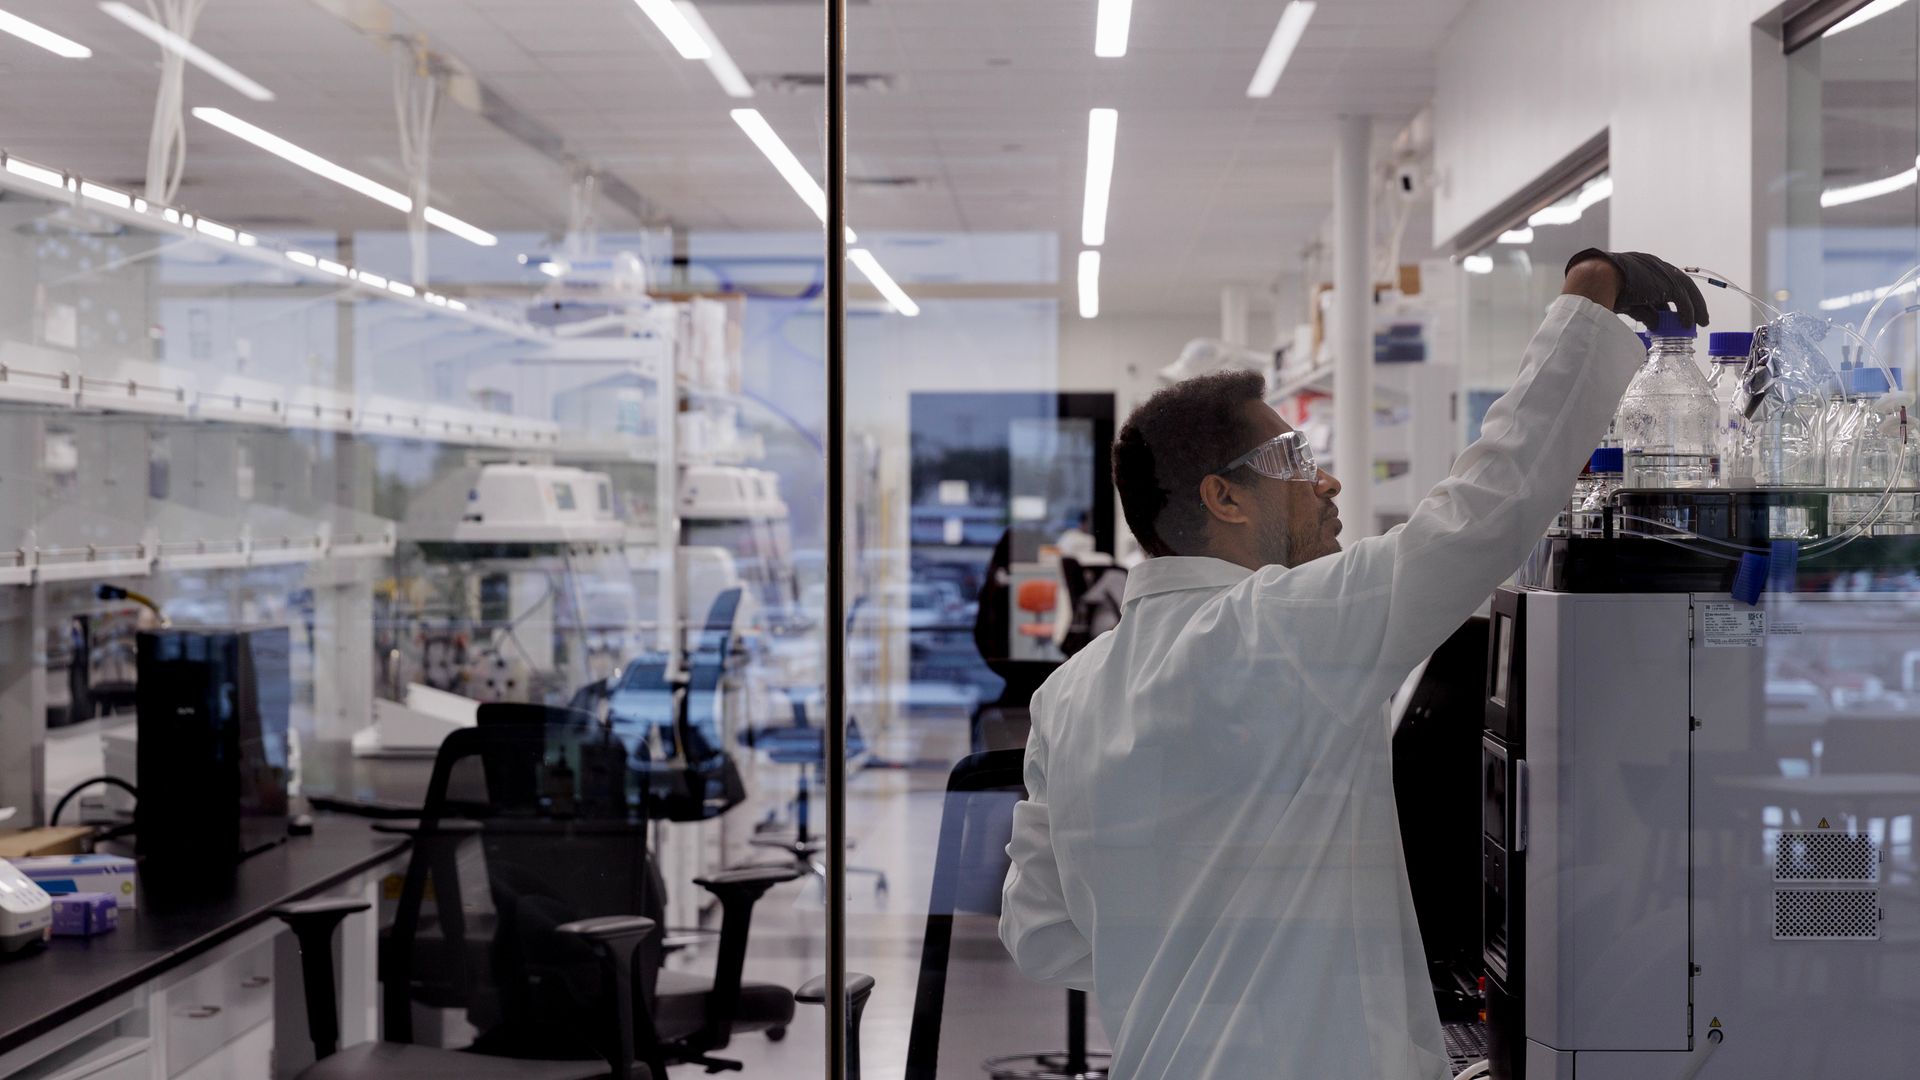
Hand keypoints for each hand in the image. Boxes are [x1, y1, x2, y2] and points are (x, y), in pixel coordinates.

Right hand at [1564, 249, 1708, 329]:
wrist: (1598, 279)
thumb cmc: (1601, 288)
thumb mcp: (1626, 301)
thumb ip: (1642, 311)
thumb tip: (1655, 323)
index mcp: (1642, 267)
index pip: (1661, 283)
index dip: (1669, 298)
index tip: (1673, 311)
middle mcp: (1655, 267)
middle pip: (1678, 285)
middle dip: (1688, 302)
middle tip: (1695, 317)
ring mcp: (1663, 274)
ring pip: (1685, 291)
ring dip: (1694, 308)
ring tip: (1700, 322)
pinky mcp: (1668, 284)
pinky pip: (1683, 301)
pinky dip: (1688, 313)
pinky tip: (1688, 325)